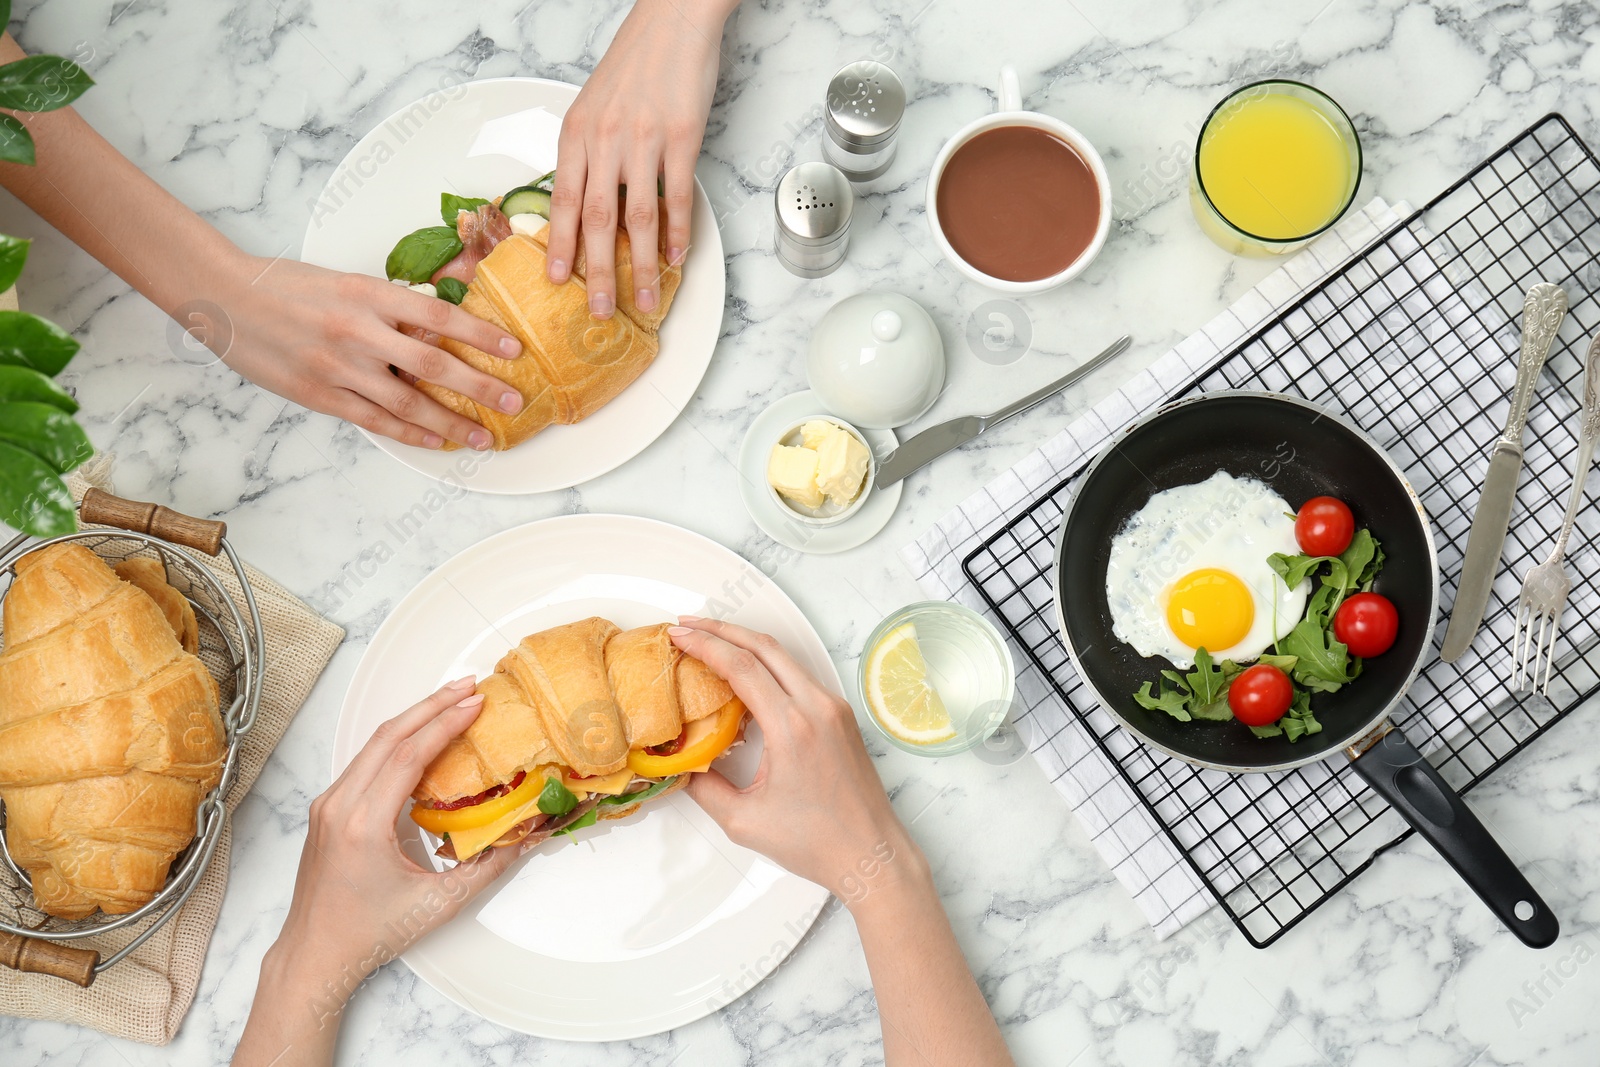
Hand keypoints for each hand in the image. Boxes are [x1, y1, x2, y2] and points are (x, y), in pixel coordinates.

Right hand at [199, 252, 527, 449]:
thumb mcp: (348, 282)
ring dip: (450, 423)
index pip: (440, 317)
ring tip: (482, 437)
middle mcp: (358, 331)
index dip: (481, 335)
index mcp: (370, 294)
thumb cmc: (290, 286)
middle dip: (479, 387)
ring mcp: (338, 366)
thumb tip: (440, 325)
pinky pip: (373, 420)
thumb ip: (391, 305)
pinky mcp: (318, 393)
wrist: (224, 296)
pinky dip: (408, 433)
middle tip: (513, 402)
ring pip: (407, 402)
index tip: (514, 349)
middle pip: (433, 364)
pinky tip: (434, 441)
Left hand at [270, 678, 516, 987]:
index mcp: (362, 825)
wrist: (315, 953)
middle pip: (388, 737)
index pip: (408, 756)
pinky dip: (397, 741)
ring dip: (413, 719)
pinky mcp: (327, 808)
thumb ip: (487, 866)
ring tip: (451, 701)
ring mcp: (328, 804)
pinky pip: (364, 761)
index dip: (444, 724)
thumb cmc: (369, 933)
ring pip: (373, 744)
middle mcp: (338, 806)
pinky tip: (422, 736)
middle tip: (468, 686)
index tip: (475, 702)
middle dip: (431, 705)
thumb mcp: (438, 903)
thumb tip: (524, 836)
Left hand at [545, 0, 733, 317]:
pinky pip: (677, 197)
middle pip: (597, 220)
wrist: (671, 22)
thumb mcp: (592, 106)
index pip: (563, 201)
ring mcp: (644, 140)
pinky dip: (678, 232)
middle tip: (598, 310)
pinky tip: (676, 258)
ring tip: (646, 299)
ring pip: (638, 217)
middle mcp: (605, 140)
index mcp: (577, 133)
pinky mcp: (681, 138)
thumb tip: (582, 201)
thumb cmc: (633, 65)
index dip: (560, 245)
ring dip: (641, 266)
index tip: (557, 281)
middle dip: (597, 272)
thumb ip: (586, 153)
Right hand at [668, 617, 922, 904]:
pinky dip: (768, 666)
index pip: (742, 667)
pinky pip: (799, 677)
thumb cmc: (817, 842)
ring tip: (711, 642)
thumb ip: (705, 788)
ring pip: (784, 658)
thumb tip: (680, 765)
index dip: (705, 645)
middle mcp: (818, 707)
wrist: (871, 853)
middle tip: (687, 626)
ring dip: (746, 644)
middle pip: (764, 648)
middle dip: (722, 630)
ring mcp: (834, 708)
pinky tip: (746, 675)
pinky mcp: (841, 717)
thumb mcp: (744, 821)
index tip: (677, 636)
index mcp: (793, 727)